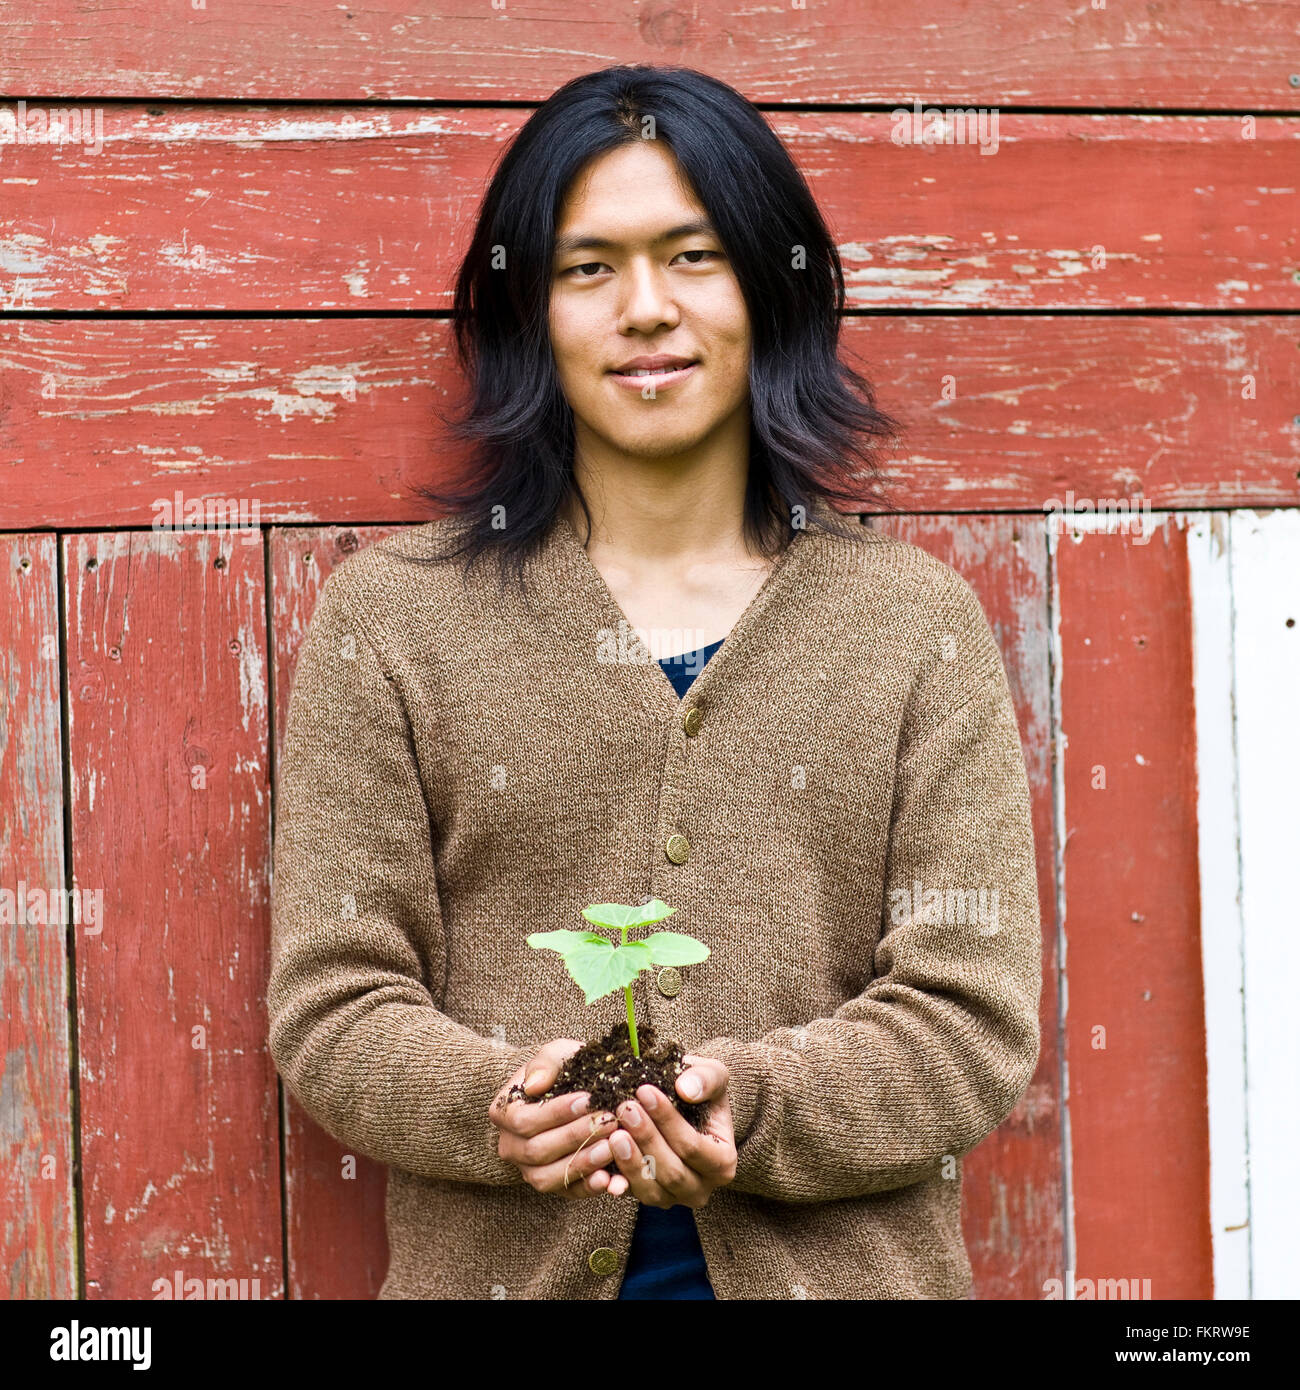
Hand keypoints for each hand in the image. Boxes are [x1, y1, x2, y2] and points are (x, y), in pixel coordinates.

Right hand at [489, 1039, 620, 1198]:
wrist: (576, 1089)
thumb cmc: (563, 1069)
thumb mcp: (557, 1054)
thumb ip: (546, 1063)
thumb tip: (536, 1084)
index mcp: (503, 1114)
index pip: (523, 1120)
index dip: (555, 1113)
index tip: (587, 1099)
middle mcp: (510, 1147)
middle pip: (537, 1150)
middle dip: (575, 1136)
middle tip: (608, 1121)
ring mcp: (530, 1170)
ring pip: (548, 1177)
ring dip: (582, 1164)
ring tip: (611, 1147)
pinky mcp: (555, 1185)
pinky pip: (569, 1193)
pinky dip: (591, 1188)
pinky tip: (614, 1179)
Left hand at [585, 1054, 736, 1207]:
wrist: (684, 1104)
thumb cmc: (700, 1089)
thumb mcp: (712, 1075)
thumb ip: (706, 1079)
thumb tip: (685, 1089)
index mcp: (723, 1163)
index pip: (694, 1147)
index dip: (668, 1121)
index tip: (644, 1090)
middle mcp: (701, 1188)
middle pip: (672, 1172)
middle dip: (646, 1139)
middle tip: (625, 1108)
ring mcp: (674, 1197)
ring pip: (651, 1189)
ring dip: (630, 1161)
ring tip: (613, 1132)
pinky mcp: (648, 1196)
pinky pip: (630, 1194)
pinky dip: (615, 1180)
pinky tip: (601, 1163)